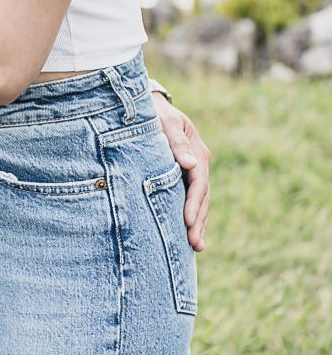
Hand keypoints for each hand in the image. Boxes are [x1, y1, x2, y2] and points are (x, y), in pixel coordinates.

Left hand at [152, 92, 209, 250]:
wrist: (152, 108)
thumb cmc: (156, 114)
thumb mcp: (166, 122)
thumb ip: (176, 141)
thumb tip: (190, 164)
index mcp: (197, 151)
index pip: (198, 181)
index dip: (193, 202)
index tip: (187, 220)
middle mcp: (199, 164)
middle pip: (202, 196)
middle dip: (198, 220)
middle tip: (194, 243)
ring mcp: (194, 172)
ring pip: (200, 202)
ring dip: (199, 223)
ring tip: (196, 246)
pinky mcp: (185, 179)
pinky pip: (193, 201)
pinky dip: (195, 218)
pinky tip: (193, 237)